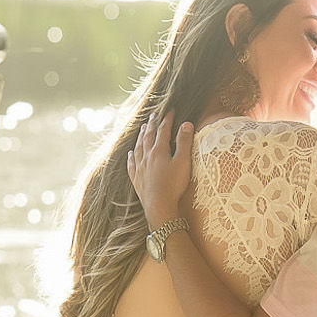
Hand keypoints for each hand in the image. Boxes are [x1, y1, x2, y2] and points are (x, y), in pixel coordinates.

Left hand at [126, 110, 193, 228]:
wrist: (159, 207)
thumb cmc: (173, 185)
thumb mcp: (183, 162)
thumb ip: (184, 142)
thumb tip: (186, 123)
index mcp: (159, 151)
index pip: (163, 130)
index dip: (167, 119)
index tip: (170, 110)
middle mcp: (147, 157)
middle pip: (148, 136)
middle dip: (152, 124)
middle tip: (153, 115)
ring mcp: (140, 169)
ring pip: (138, 148)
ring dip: (141, 137)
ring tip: (143, 128)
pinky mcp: (137, 180)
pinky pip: (131, 165)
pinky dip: (131, 157)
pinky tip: (130, 153)